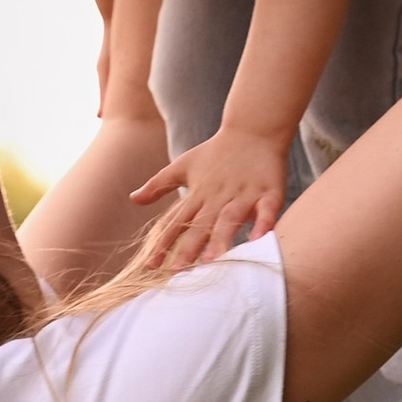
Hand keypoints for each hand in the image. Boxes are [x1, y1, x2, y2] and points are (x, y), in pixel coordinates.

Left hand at [132, 123, 291, 268]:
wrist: (253, 128)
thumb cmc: (216, 152)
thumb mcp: (182, 166)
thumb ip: (158, 185)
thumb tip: (133, 199)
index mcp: (197, 194)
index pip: (176, 222)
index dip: (163, 243)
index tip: (150, 265)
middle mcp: (217, 197)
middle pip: (200, 225)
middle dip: (188, 248)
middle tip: (177, 272)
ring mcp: (243, 194)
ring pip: (230, 219)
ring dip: (220, 239)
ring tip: (211, 260)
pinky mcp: (268, 192)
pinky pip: (266, 210)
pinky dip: (263, 222)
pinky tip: (258, 239)